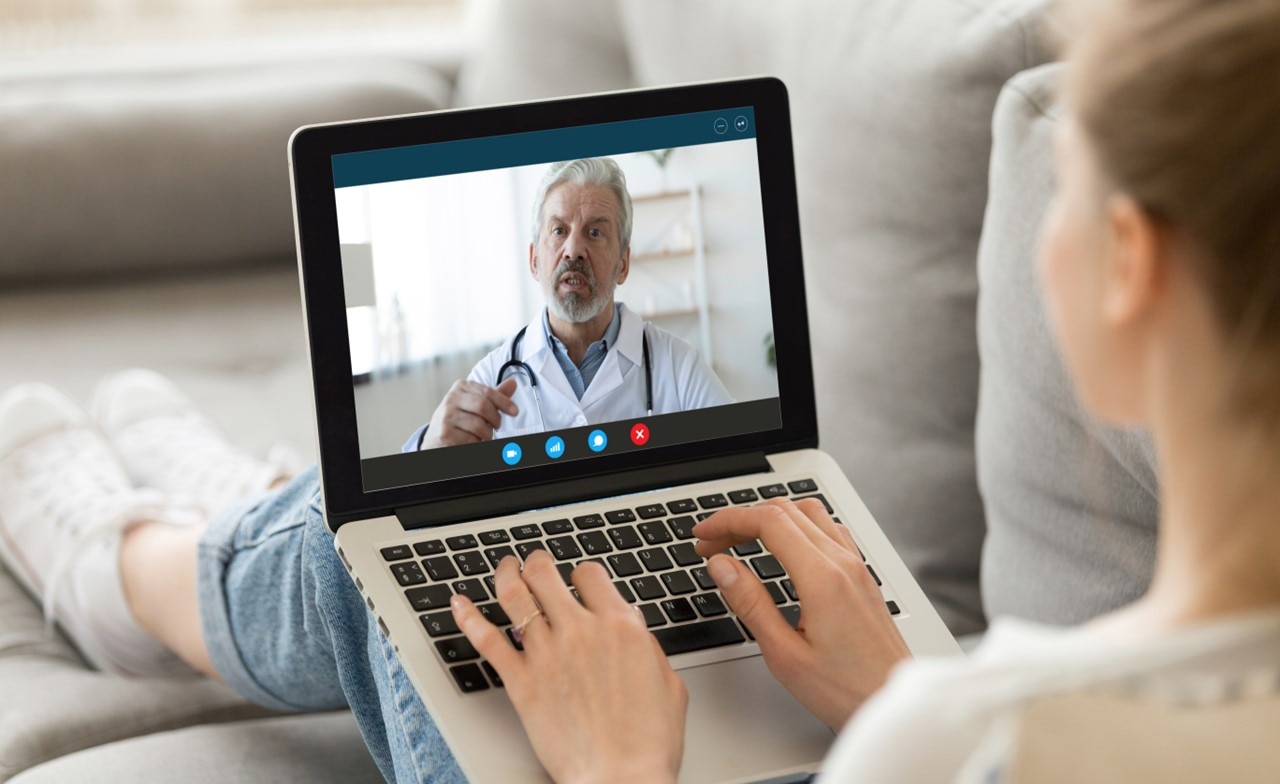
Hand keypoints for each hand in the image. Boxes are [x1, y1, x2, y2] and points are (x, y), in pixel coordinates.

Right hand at [421, 378, 517, 447]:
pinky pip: (472, 440)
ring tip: (482, 434)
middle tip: (495, 426)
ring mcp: (447, 416)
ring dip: (487, 434)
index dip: (504, 402)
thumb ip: (494, 396)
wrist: (435, 437)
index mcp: (461, 387)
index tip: (515, 412)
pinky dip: (477, 443)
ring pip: (479, 426)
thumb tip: (513, 383)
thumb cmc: (460, 418)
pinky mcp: (445, 434)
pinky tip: (471, 440)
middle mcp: (451, 399)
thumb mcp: (475, 403)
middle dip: (495, 419)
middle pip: (483, 406)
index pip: (487, 392)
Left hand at [453, 551, 686, 783]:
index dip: (583, 574)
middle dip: (539, 563)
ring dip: (506, 574)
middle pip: (547, 574)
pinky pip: (486, 640)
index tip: (579, 581)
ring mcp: (546, 653)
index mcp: (620, 626)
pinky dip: (468, 617)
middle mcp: (580, 630)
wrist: (621, 777)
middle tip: (536, 563)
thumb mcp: (669, 684)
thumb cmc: (648, 742)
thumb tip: (635, 632)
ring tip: (505, 568)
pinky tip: (460, 604)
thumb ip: (648, 648)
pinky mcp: (521, 682)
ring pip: (514, 595)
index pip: (590, 575)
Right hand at [693, 498, 909, 729]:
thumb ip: (751, 603)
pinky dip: (798, 526)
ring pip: (809, 513)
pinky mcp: (863, 577)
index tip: (703, 535)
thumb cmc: (846, 690)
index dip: (728, 520)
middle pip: (785, 511)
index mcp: (822, 578)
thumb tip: (721, 566)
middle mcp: (843, 563)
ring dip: (770, 518)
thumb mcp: (784, 655)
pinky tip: (784, 548)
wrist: (892, 704)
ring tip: (742, 540)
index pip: (768, 522)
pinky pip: (830, 530)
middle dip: (741, 519)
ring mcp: (857, 567)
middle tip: (713, 543)